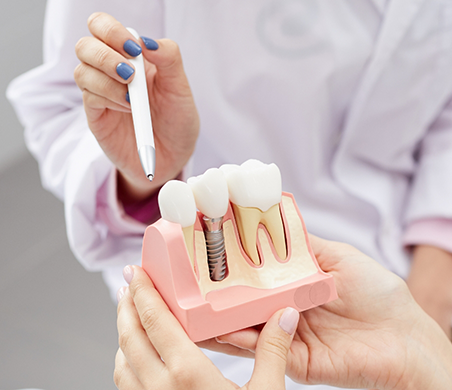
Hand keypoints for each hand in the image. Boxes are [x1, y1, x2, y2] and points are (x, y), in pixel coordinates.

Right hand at [74, 12, 198, 201]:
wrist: (172, 157)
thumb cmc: (176, 120)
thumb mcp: (180, 88)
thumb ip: (169, 58)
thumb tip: (147, 41)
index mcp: (131, 56)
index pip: (103, 27)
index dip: (112, 31)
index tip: (135, 49)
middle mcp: (111, 71)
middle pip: (85, 45)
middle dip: (105, 55)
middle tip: (130, 73)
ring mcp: (101, 93)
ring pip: (82, 71)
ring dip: (107, 80)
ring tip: (132, 98)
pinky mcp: (96, 115)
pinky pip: (88, 98)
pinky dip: (108, 98)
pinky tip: (128, 108)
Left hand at [114, 266, 297, 389]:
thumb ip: (274, 353)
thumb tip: (286, 316)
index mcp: (187, 375)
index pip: (156, 321)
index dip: (142, 292)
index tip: (134, 271)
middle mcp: (159, 389)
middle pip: (129, 336)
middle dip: (126, 306)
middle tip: (129, 285)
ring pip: (121, 361)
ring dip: (123, 334)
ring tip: (132, 315)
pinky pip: (125, 387)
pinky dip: (125, 363)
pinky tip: (136, 359)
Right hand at [200, 236, 451, 389]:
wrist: (404, 339)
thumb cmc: (379, 294)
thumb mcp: (338, 256)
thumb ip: (303, 244)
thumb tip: (273, 220)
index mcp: (294, 284)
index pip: (253, 275)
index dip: (229, 266)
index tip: (204, 253)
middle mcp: (284, 308)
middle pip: (241, 301)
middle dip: (213, 293)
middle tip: (184, 282)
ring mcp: (284, 334)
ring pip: (242, 326)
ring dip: (215, 317)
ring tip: (187, 306)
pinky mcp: (289, 359)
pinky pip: (258, 349)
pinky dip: (234, 339)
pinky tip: (215, 327)